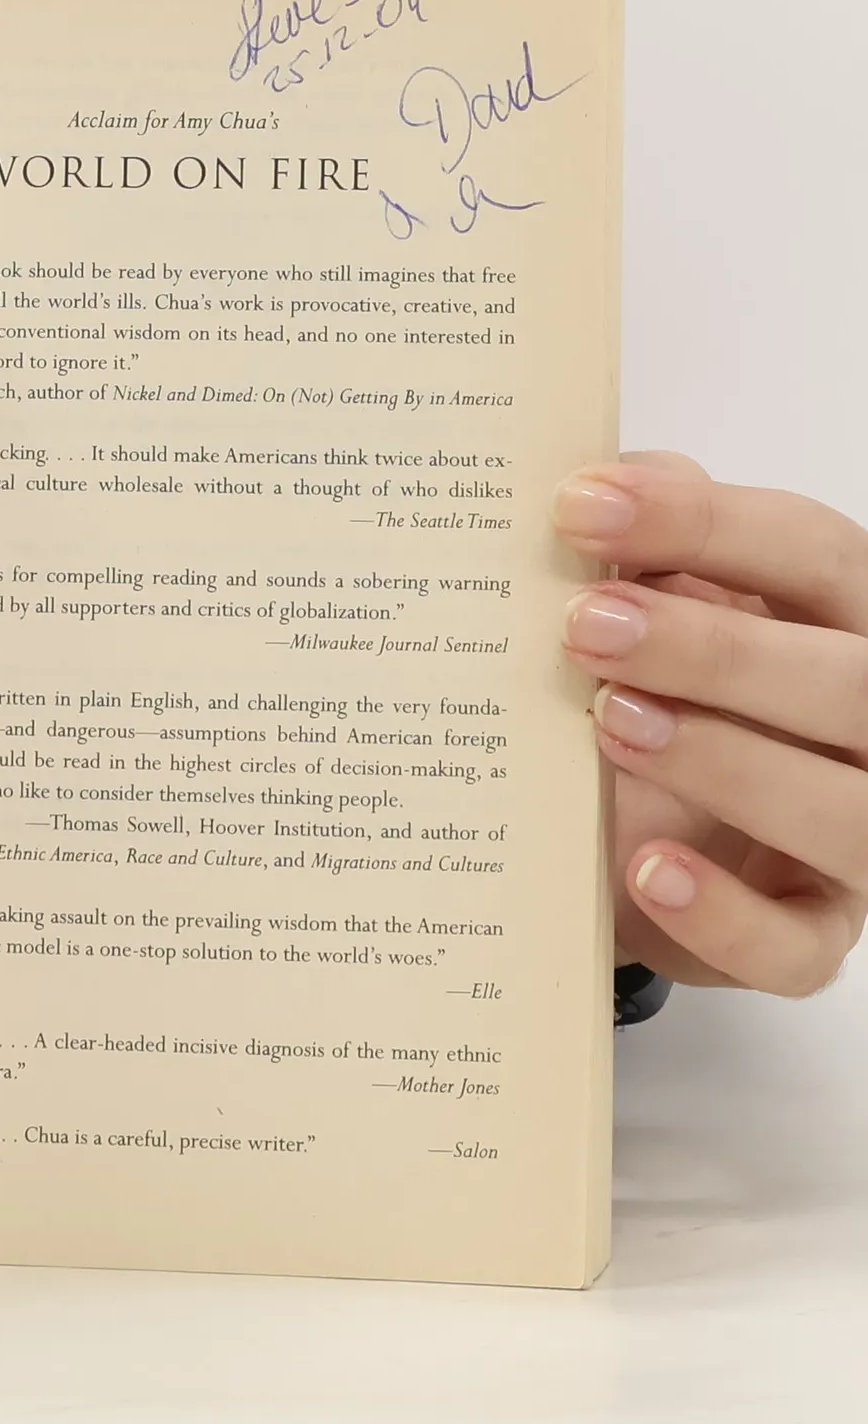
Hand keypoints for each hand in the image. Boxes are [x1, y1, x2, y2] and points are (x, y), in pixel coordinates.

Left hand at [555, 451, 866, 997]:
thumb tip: (609, 477)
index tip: (583, 506)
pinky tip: (651, 868)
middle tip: (583, 624)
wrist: (633, 835)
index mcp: (842, 623)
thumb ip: (645, 542)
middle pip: (844, 680)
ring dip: (727, 762)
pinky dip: (723, 913)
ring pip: (846, 812)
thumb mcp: (655, 606)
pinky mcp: (806, 935)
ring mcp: (853, 841)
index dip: (706, 523)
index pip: (816, 554)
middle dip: (713, 648)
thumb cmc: (665, 696)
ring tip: (608, 723)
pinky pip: (793, 946)